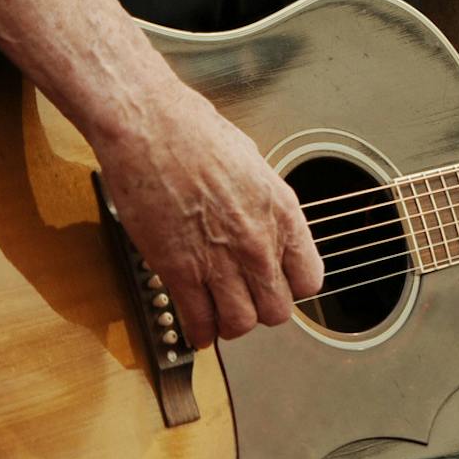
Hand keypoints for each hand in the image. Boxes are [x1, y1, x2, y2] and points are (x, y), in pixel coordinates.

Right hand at [0, 0, 323, 349]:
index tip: (277, 282)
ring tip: (219, 311)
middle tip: (245, 298)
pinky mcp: (179, 270)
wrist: (148, 125)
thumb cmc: (193, 131)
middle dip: (261, 307)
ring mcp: (220, 260)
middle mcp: (257, 241)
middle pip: (277, 310)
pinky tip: (196, 325)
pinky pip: (199, 322)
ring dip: (230, 323)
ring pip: (241, 324)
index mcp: (281, 211)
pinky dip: (199, 332)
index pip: (309, 278)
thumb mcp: (251, 162)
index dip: (291, 285)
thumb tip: (264, 222)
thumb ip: (263, 202)